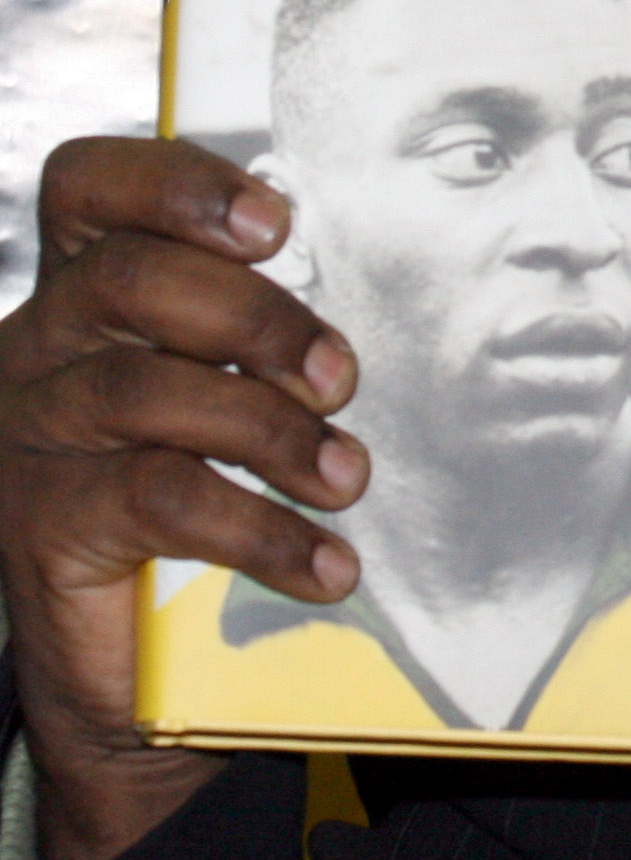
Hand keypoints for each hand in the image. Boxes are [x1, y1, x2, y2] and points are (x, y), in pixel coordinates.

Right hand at [0, 138, 368, 859]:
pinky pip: (158, 502)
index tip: (277, 222)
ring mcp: (32, 437)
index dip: (178, 183)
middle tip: (341, 377)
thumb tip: (367, 320)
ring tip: (348, 476)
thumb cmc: (201, 508)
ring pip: (146, 390)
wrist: (134, 676)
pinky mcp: (43, 525)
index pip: (92, 189)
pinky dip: (263, 530)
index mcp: (86, 295)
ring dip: (272, 429)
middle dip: (258, 318)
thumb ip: (266, 341)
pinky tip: (327, 563)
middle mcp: (41, 351)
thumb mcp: (232, 401)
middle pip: (132, 281)